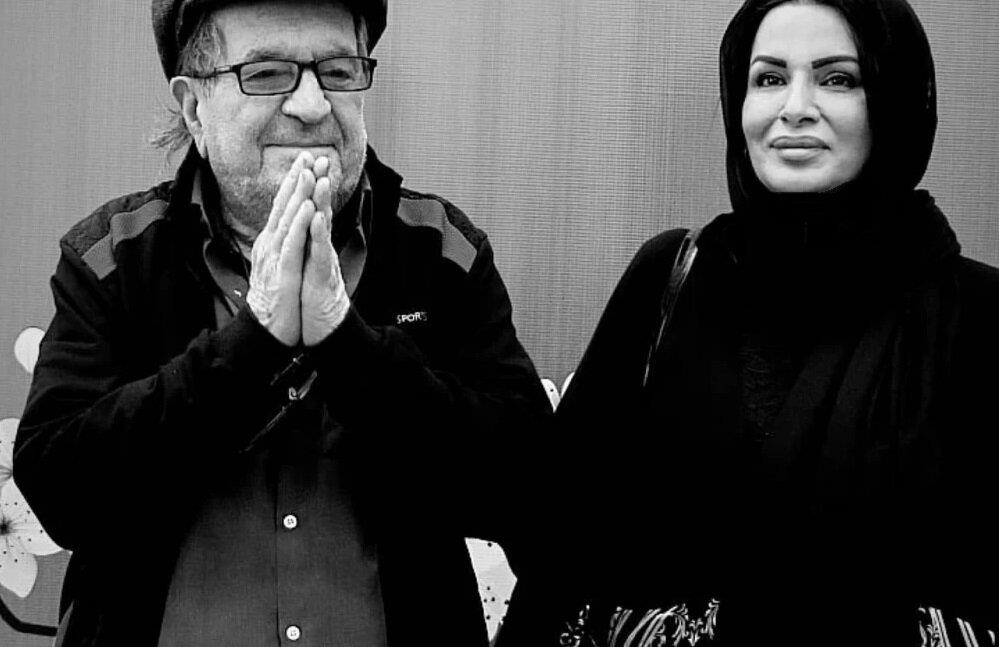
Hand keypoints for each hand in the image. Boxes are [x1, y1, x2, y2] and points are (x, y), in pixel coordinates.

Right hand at [246, 152, 317, 345]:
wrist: (267, 330)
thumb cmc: (276, 301)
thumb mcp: (278, 266)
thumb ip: (282, 246)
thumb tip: (285, 229)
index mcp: (272, 242)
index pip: (283, 206)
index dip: (294, 182)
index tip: (304, 160)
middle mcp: (270, 244)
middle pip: (284, 206)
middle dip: (297, 179)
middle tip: (308, 154)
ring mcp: (275, 257)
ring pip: (288, 220)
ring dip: (299, 195)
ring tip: (309, 173)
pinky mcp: (283, 272)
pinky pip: (292, 245)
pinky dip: (300, 226)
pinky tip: (308, 210)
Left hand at [301, 155, 349, 345]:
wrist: (324, 329)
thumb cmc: (313, 299)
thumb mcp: (305, 266)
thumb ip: (305, 245)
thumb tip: (302, 225)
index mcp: (311, 244)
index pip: (311, 208)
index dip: (308, 185)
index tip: (306, 160)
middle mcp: (320, 248)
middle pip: (321, 209)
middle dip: (320, 182)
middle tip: (320, 157)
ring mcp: (323, 260)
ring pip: (323, 227)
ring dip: (323, 202)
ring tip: (321, 178)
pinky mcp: (324, 277)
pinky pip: (321, 253)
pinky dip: (319, 235)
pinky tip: (318, 219)